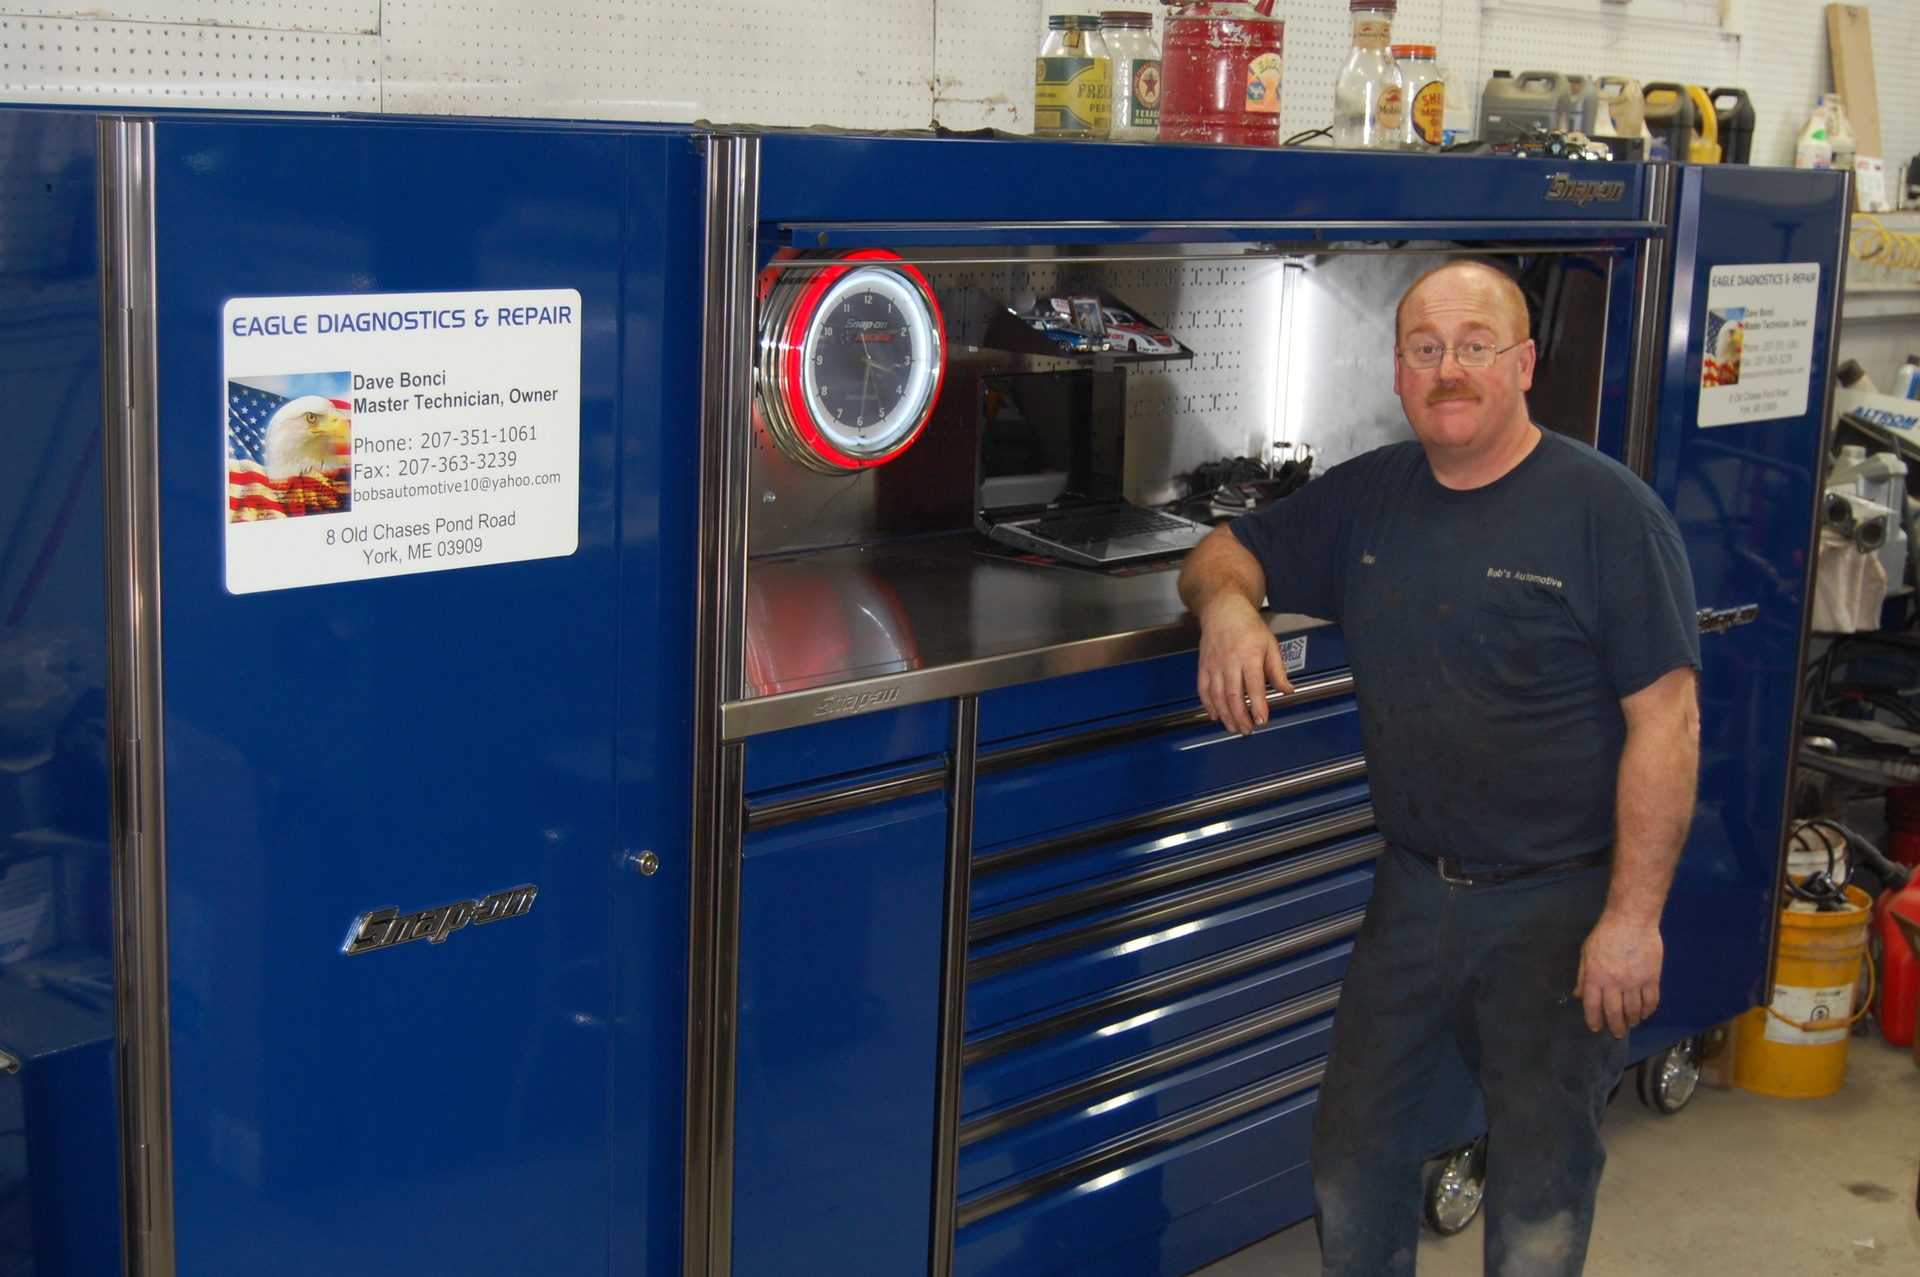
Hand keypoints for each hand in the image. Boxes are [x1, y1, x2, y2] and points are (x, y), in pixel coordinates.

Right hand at [1196, 594, 1292, 735]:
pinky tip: (1216, 715)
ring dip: (1225, 715)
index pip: (1254, 686)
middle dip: (1241, 716)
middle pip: (1233, 696)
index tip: (1262, 720)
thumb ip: (1278, 670)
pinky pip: (1203, 689)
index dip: (1258, 706)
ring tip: (1233, 727)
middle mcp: (1230, 661)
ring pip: (1217, 696)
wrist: (1223, 610)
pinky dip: (1209, 705)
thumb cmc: (1248, 626)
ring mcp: (1214, 665)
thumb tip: (1287, 690)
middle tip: (1248, 730)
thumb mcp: (1270, 645)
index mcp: (1250, 656)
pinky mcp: (1203, 666)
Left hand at [1573, 912, 1663, 1037]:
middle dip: (1615, 1027)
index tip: (1596, 1028)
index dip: (1593, 1020)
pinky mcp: (1651, 978)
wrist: (1631, 921)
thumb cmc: (1605, 934)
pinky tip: (1644, 1014)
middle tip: (1616, 1033)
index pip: (1592, 1006)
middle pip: (1614, 1013)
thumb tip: (1578, 995)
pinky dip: (1648, 1011)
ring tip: (1630, 1024)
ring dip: (1632, 1020)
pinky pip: (1651, 1001)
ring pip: (1633, 1010)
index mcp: (1595, 977)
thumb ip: (1583, 976)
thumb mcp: (1586, 953)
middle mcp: (1614, 983)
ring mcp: (1634, 982)